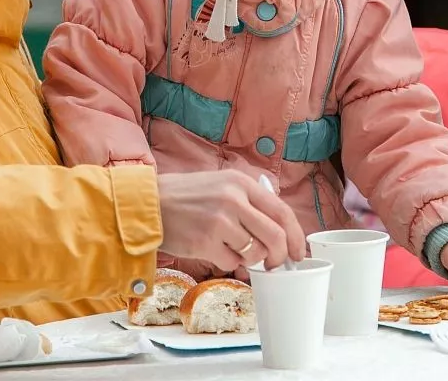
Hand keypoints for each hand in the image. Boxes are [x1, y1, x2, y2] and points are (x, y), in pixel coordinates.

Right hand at [157, 170, 305, 273]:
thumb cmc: (186, 197)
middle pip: (275, 236)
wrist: (148, 204)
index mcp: (241, 183)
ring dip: (249, 259)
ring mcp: (219, 221)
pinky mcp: (205, 242)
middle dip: (280, 256)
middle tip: (275, 264)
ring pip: (254, 253)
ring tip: (232, 249)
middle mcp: (234, 199)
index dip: (296, 235)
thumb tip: (280, 229)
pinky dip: (228, 263)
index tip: (298, 252)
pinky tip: (214, 251)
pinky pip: (232, 263)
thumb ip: (250, 201)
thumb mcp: (221, 184)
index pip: (282, 211)